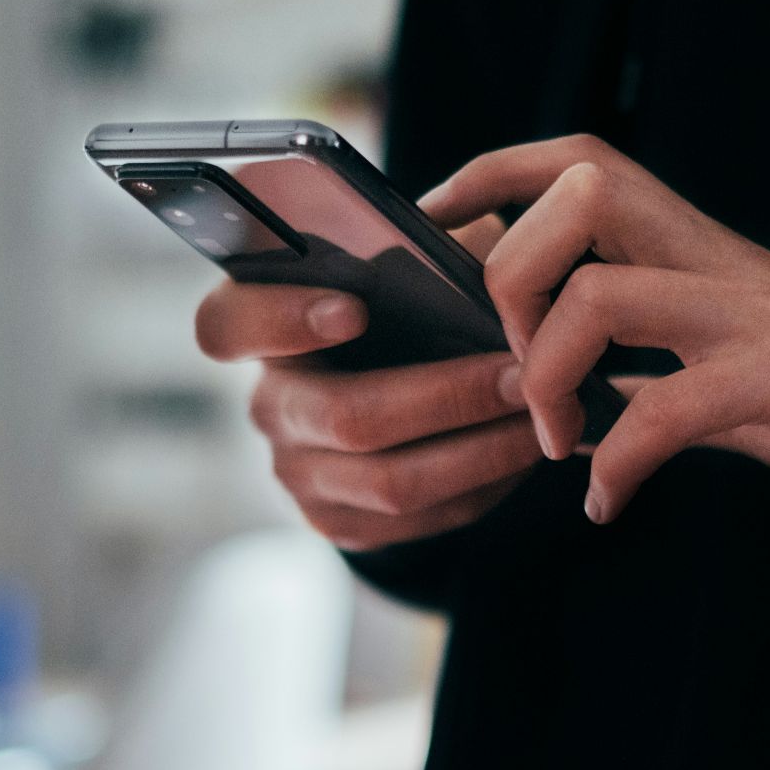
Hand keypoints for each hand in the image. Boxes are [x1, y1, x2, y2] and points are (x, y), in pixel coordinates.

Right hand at [194, 216, 542, 550]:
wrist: (400, 387)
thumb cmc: (407, 305)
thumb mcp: (409, 261)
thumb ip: (424, 248)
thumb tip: (478, 254)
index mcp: (262, 325)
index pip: (228, 324)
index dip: (282, 320)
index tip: (355, 308)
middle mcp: (269, 404)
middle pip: (345, 417)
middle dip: (447, 397)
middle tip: (521, 375)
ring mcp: (298, 472)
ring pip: (391, 482)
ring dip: (481, 450)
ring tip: (542, 416)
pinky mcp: (339, 522)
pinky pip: (418, 520)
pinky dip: (482, 486)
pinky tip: (521, 452)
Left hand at [421, 135, 769, 523]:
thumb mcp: (717, 353)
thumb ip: (639, 352)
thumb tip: (546, 378)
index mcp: (693, 244)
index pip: (578, 160)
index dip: (491, 174)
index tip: (433, 223)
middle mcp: (717, 257)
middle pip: (580, 195)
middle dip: (512, 276)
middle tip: (513, 366)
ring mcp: (753, 313)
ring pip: (603, 296)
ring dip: (550, 377)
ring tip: (557, 442)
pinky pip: (669, 410)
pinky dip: (619, 463)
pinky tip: (608, 502)